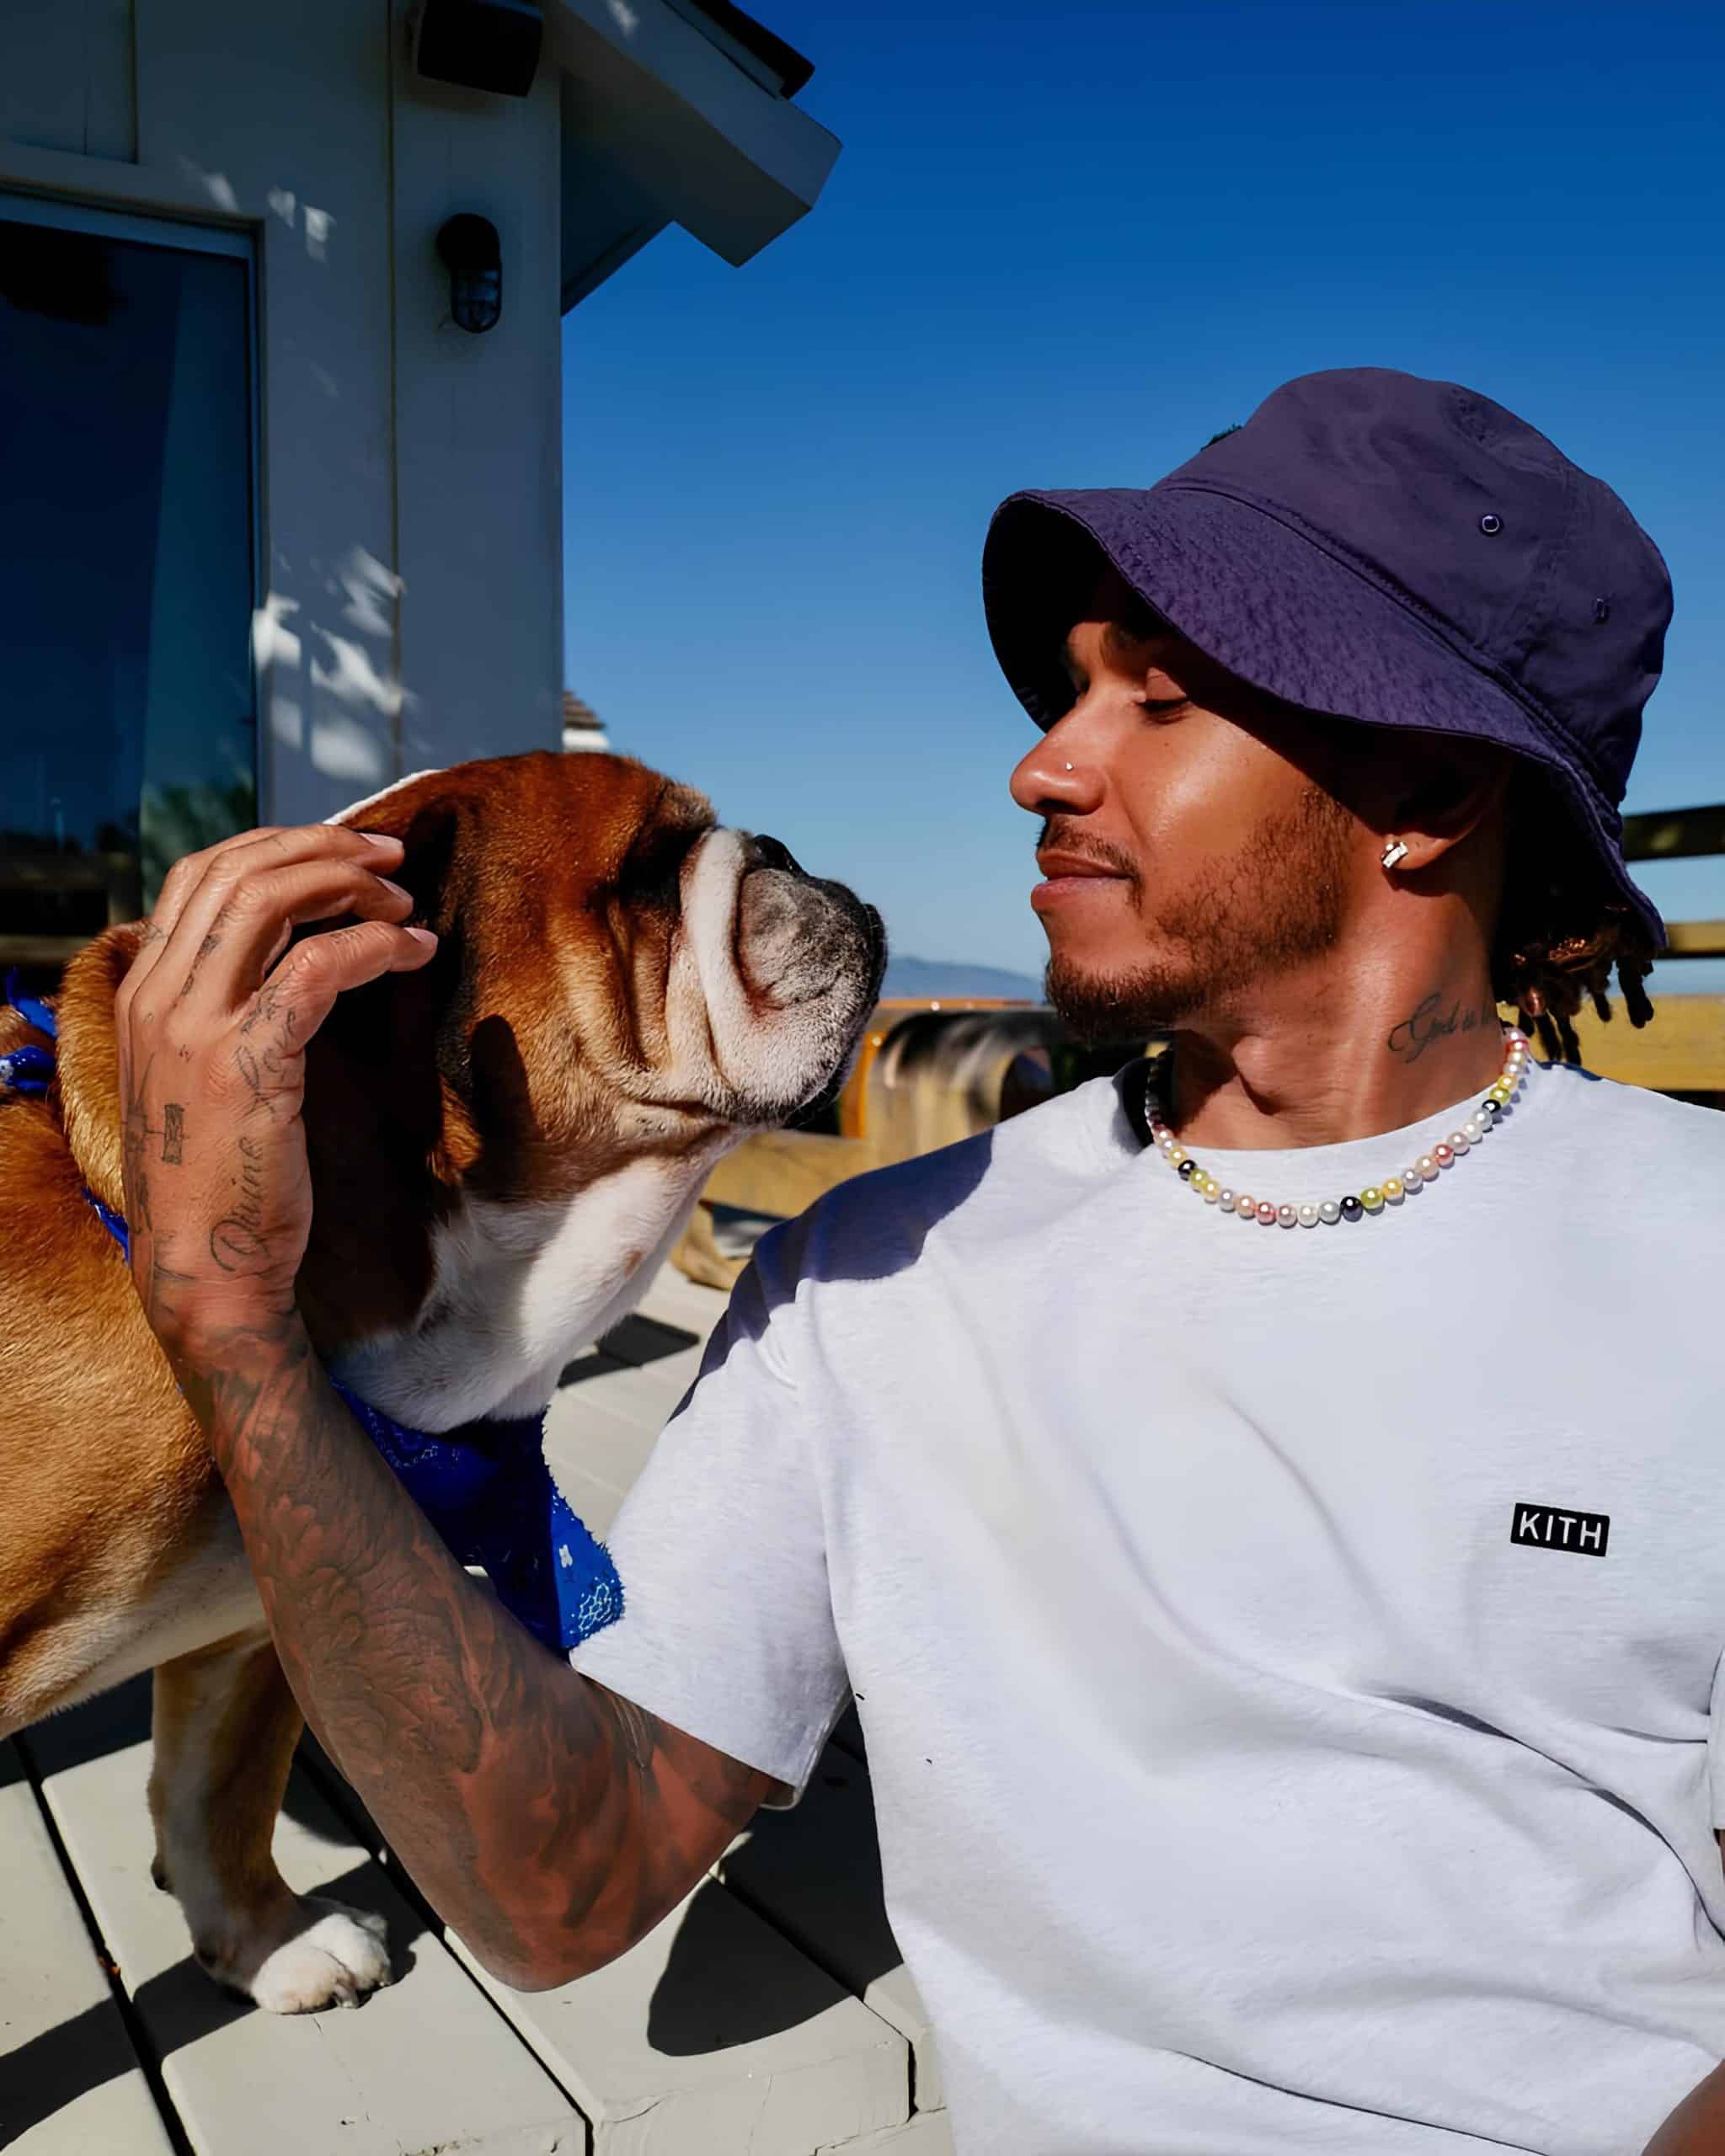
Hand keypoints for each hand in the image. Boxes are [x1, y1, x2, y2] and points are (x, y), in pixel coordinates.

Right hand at [113, 823, 436, 1369]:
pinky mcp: (245, 1065)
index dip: (279, 846)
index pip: (201, 876)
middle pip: (237, 872)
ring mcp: (192, 1030)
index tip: (347, 853)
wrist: (207, 1269)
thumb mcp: (202, 1078)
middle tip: (392, 857)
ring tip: (405, 902)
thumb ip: (227, 1012)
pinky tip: (413, 952)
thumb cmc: (223, 1180)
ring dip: (350, 886)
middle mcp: (156, 999)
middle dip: (324, 849)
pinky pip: (314, 969)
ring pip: (268, 902)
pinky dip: (372, 945)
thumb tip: (298, 952)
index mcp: (142, 995)